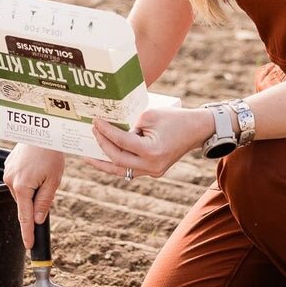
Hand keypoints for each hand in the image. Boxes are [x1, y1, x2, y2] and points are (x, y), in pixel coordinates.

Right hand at [2, 143, 64, 248]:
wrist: (41, 131)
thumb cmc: (50, 154)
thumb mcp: (53, 180)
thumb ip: (44, 202)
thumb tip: (37, 220)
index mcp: (22, 187)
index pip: (25, 217)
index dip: (27, 233)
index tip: (29, 246)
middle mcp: (10, 181)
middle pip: (24, 203)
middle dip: (35, 201)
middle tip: (48, 182)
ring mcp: (7, 173)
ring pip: (21, 192)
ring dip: (31, 189)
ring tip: (43, 171)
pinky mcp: (7, 166)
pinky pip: (18, 181)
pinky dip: (27, 180)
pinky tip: (35, 167)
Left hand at [83, 107, 212, 179]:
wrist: (197, 129)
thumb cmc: (175, 119)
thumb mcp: (150, 115)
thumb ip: (129, 123)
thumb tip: (111, 127)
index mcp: (152, 151)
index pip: (121, 142)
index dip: (105, 131)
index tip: (95, 121)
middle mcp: (152, 166)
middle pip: (117, 160)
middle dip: (101, 146)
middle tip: (92, 132)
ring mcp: (153, 171)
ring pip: (122, 170)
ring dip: (104, 163)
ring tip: (88, 156)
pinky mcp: (154, 171)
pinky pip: (130, 170)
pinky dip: (117, 163)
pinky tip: (106, 157)